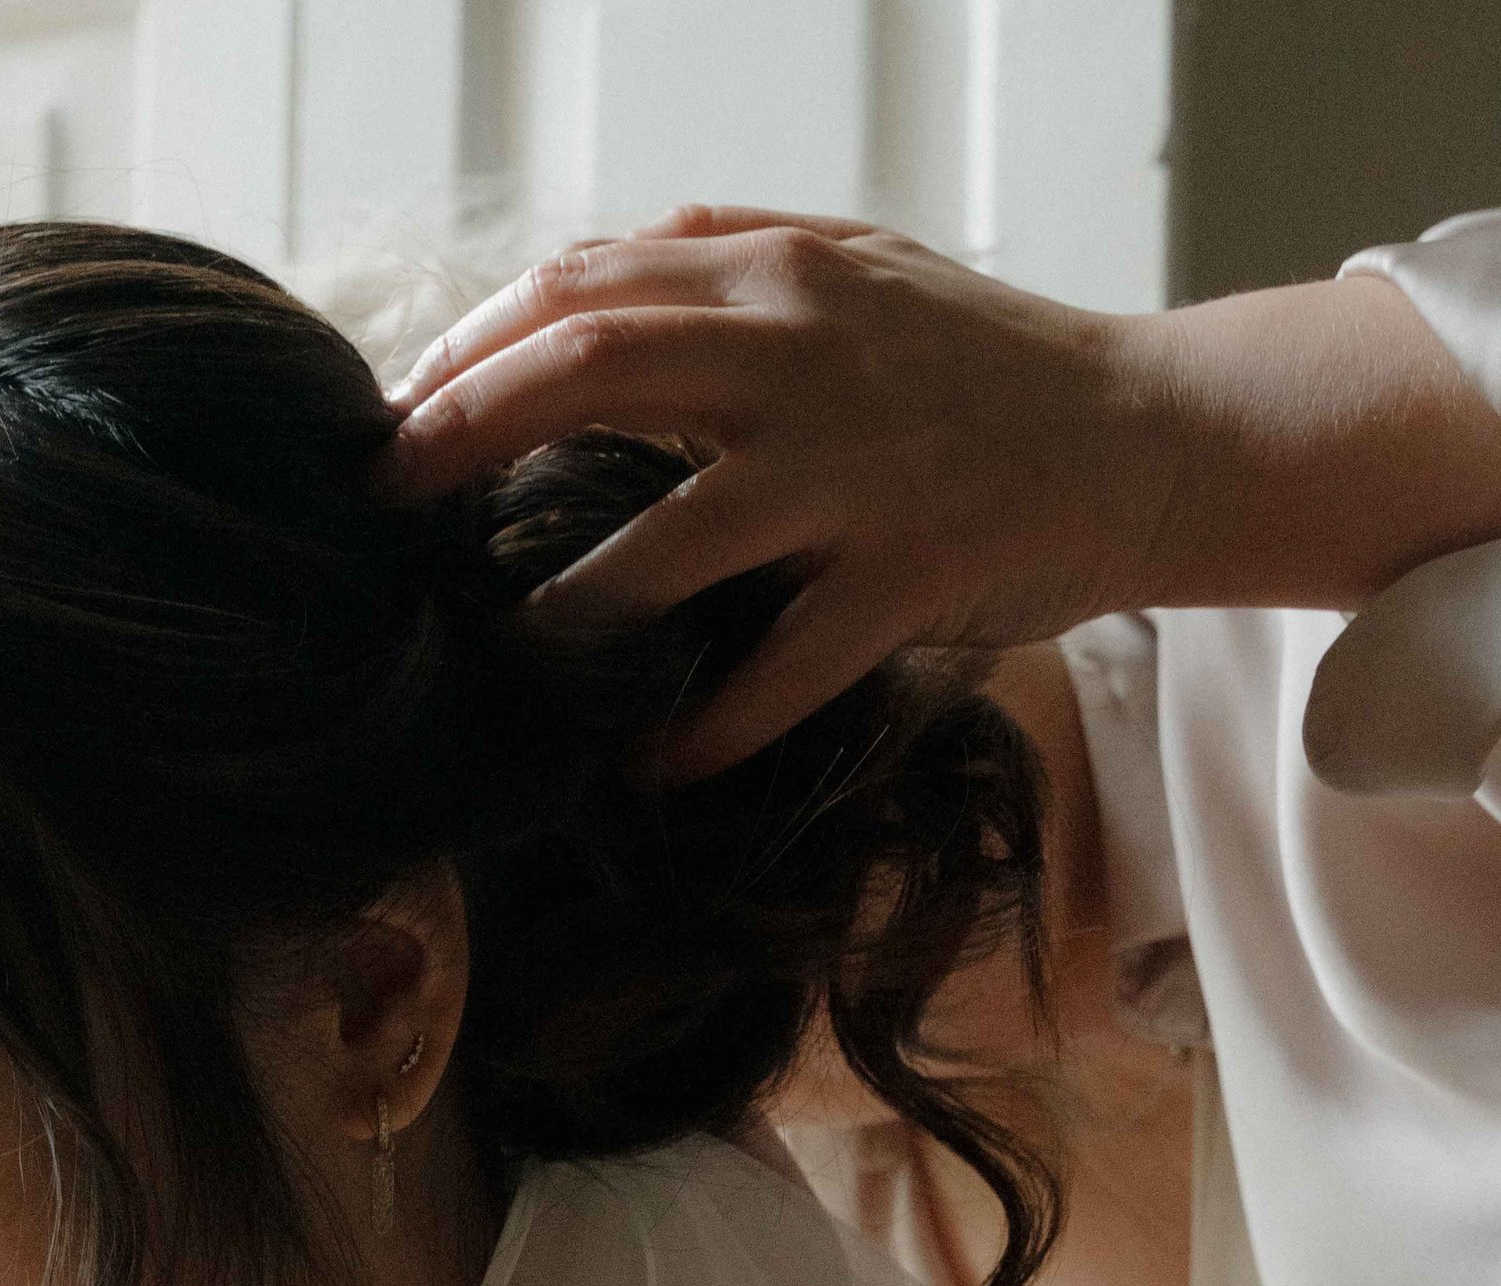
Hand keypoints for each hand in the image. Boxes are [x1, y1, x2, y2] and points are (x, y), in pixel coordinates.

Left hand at [384, 208, 1500, 776]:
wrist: (1153, 435)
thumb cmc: (987, 366)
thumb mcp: (859, 271)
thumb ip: (729, 266)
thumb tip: (588, 276)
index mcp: (778, 281)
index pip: (580, 286)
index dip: (468, 350)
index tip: (398, 420)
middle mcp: (803, 360)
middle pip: (587, 370)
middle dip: (463, 440)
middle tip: (389, 513)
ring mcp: (855, 477)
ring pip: (666, 541)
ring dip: (567, 610)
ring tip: (509, 655)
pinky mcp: (906, 581)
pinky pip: (777, 671)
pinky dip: (703, 728)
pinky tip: (650, 764)